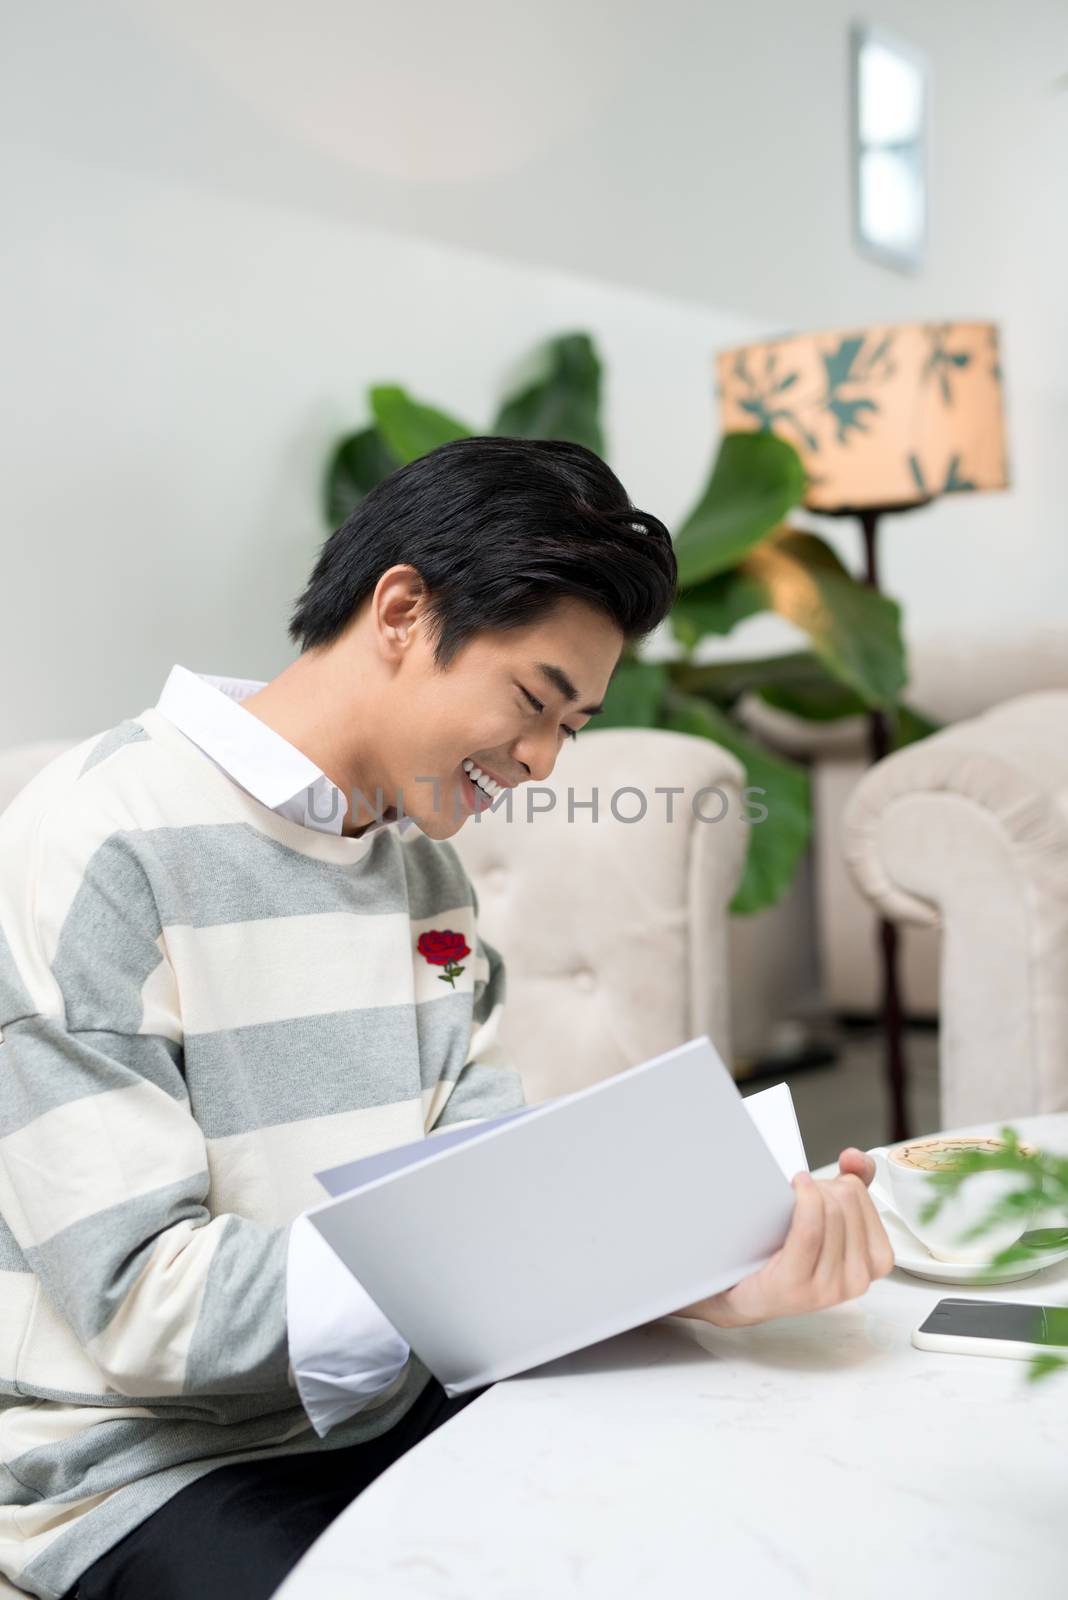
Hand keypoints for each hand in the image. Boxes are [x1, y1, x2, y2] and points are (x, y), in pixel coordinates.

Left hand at [670, 1148, 892, 1329]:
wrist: (747, 1289)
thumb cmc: (789, 1252)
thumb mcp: (830, 1217)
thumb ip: (854, 1184)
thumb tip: (854, 1158)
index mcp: (876, 1260)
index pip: (862, 1195)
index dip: (836, 1182)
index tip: (821, 1190)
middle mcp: (859, 1279)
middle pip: (845, 1200)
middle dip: (820, 1188)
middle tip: (799, 1200)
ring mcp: (830, 1287)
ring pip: (828, 1212)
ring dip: (805, 1195)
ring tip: (789, 1205)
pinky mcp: (798, 1287)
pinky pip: (809, 1230)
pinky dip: (801, 1201)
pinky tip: (791, 1189)